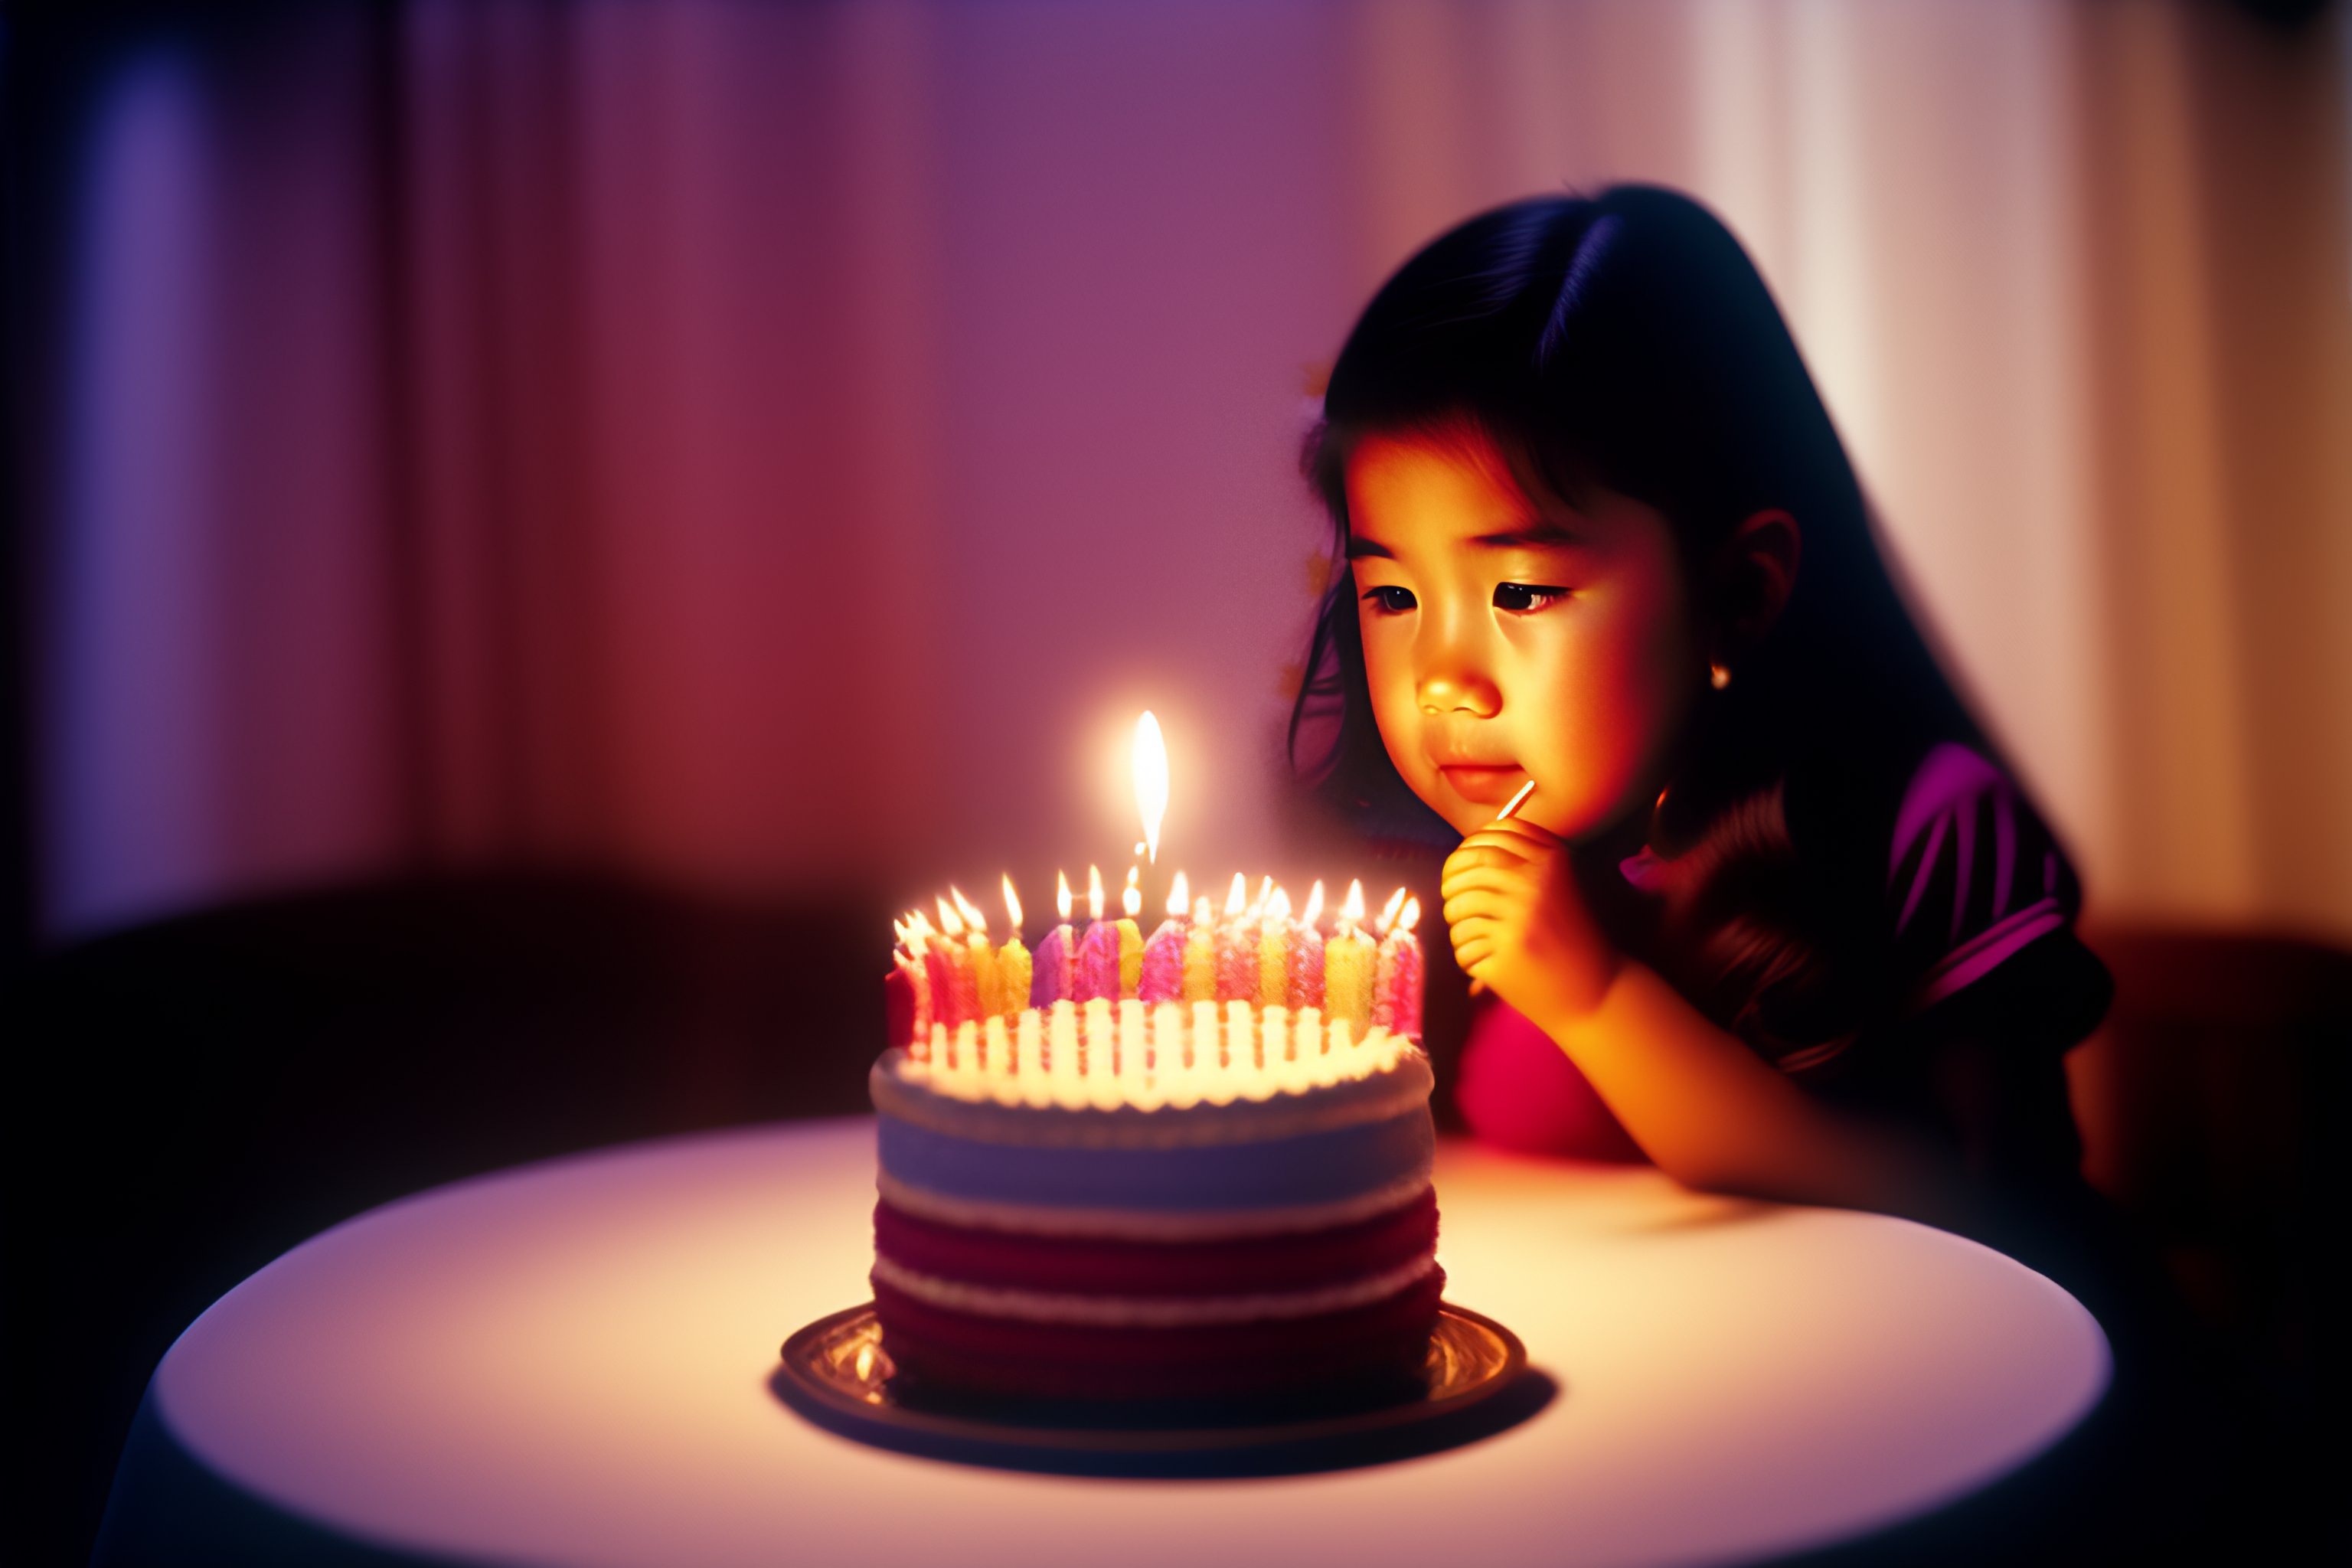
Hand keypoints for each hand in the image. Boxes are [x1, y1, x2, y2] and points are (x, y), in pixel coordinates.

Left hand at [1440, 818, 1619, 1026]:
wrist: (1601, 991)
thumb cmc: (1576, 939)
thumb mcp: (1566, 885)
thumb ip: (1529, 860)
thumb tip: (1472, 846)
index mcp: (1552, 859)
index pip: (1493, 834)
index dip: (1468, 848)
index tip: (1462, 867)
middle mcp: (1536, 882)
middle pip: (1468, 866)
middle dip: (1451, 882)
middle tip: (1454, 900)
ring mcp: (1521, 916)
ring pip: (1458, 906)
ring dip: (1456, 920)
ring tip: (1470, 932)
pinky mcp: (1509, 951)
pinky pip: (1462, 943)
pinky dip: (1466, 954)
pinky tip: (1483, 960)